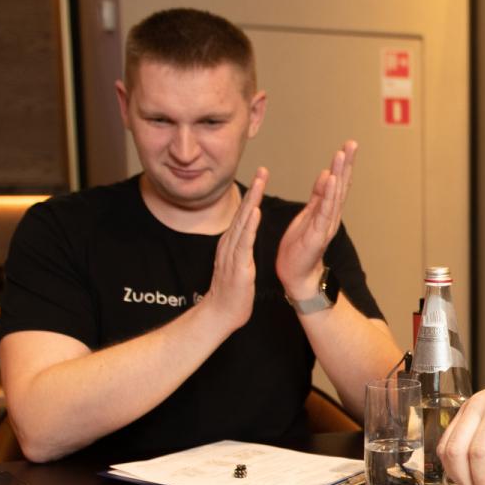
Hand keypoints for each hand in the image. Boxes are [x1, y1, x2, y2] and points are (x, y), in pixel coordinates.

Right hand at [200, 168, 265, 333]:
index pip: (244, 215)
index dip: (253, 195)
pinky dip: (249, 226)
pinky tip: (255, 212)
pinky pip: (243, 242)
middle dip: (253, 190)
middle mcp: (230, 244)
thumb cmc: (233, 292)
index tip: (261, 178)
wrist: (221, 314)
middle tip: (263, 170)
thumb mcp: (239, 265)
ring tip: (260, 183)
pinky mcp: (237, 265)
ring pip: (243, 222)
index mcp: (233, 244)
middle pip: (243, 212)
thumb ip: (241, 249)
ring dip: (252, 201)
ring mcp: (232, 253)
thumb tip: (246, 238)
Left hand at [277, 141, 356, 299]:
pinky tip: (332, 179)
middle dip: (347, 164)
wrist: (297, 276)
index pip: (336, 183)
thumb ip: (318, 197)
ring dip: (339, 173)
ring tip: (342, 155)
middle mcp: (331, 215)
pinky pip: (325, 210)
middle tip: (352, 144)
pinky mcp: (318, 233)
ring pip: (335, 195)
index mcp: (326, 210)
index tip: (347, 146)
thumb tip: (326, 174)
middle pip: (341, 185)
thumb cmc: (300, 248)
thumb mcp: (308, 216)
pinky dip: (330, 194)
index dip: (342, 165)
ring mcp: (326, 224)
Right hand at [437, 373, 484, 484]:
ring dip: (457, 474)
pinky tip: (470, 474)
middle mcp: (477, 406)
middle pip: (456, 451)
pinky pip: (447, 442)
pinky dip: (454, 463)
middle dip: (466, 481)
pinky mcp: (462, 414)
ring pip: (445, 448)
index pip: (480, 452)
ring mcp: (466, 408)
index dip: (483, 480)